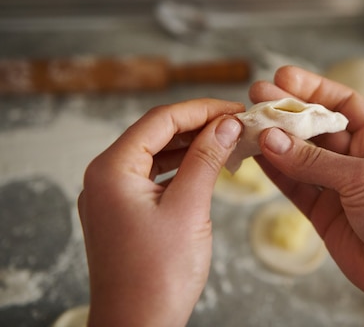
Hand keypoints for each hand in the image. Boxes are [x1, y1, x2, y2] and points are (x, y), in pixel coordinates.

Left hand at [78, 99, 243, 326]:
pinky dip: (182, 169)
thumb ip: (206, 159)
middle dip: (199, 127)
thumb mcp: (189, 208)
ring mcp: (112, 196)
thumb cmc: (157, 276)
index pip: (160, 120)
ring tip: (229, 143)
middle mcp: (105, 177)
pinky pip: (154, 177)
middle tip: (238, 125)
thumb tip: (227, 124)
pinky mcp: (124, 212)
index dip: (202, 110)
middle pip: (157, 134)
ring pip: (156, 155)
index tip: (236, 110)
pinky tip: (208, 168)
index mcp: (111, 169)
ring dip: (192, 147)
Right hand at [249, 66, 363, 301]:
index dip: (313, 88)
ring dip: (273, 140)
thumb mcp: (363, 177)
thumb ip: (314, 160)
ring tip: (246, 123)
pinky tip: (255, 154)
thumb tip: (271, 138)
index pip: (342, 103)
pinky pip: (293, 185)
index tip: (282, 77)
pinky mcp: (322, 212)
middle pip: (314, 127)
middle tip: (255, 96)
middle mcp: (356, 158)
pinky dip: (274, 171)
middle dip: (286, 111)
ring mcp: (337, 185)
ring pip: (298, 156)